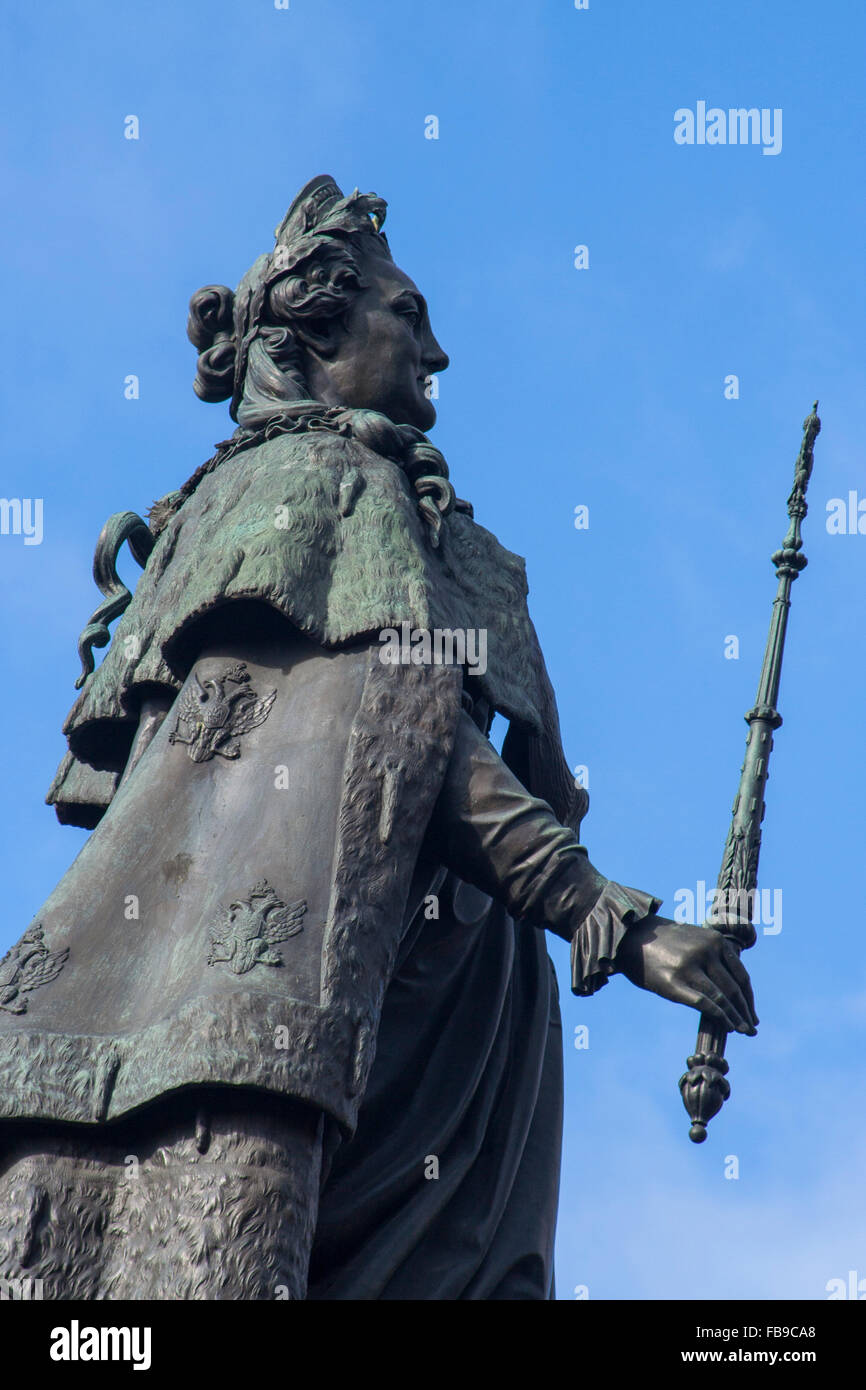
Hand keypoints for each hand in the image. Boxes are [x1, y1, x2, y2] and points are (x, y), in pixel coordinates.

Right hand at [614, 915, 757, 1034]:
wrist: (630, 936)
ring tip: (743, 1031)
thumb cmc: (664, 942)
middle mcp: (705, 952)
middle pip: (734, 988)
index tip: (753, 1013)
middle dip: (745, 1011)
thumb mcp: (695, 939)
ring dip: (735, 1018)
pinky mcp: (673, 982)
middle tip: (752, 1028)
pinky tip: (727, 1026)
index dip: (749, 998)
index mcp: (714, 940)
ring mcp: (689, 967)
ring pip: (721, 998)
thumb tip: (732, 989)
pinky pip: (704, 1004)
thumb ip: (714, 957)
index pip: (741, 975)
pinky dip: (720, 1017)